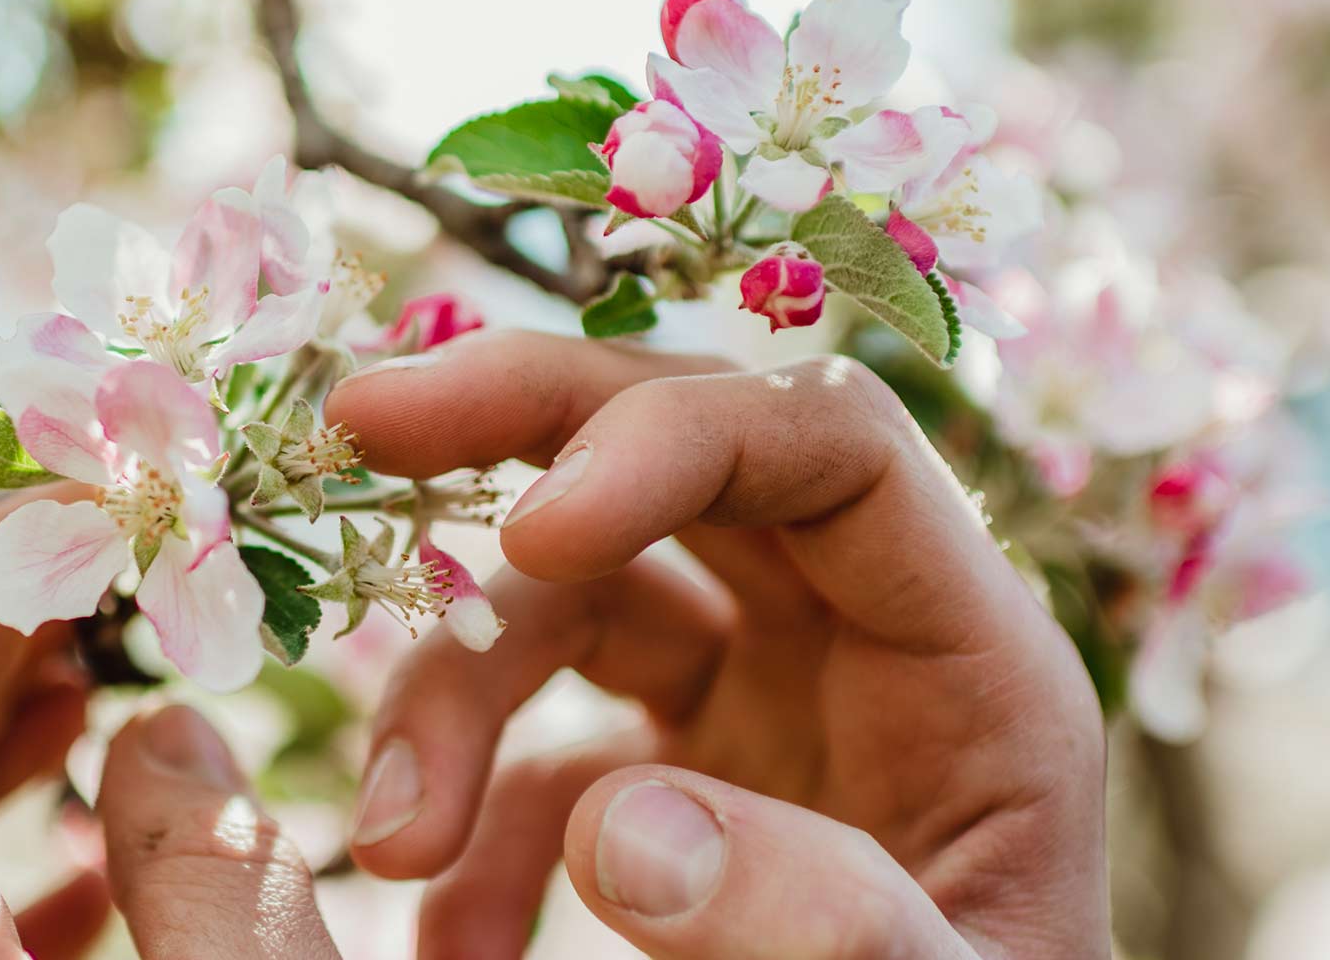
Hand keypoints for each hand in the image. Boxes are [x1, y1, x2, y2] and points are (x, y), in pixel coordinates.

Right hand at [323, 331, 1107, 958]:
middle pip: (681, 452)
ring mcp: (767, 704)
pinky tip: (451, 945)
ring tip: (391, 848)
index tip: (535, 530)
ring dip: (456, 693)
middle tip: (360, 422)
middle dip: (517, 425)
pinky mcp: (685, 786)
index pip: (829, 444)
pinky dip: (473, 838)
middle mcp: (860, 644)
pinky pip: (543, 755)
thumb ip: (822, 922)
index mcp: (968, 657)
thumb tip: (620, 829)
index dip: (675, 440)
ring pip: (579, 601)